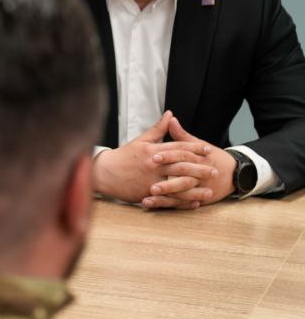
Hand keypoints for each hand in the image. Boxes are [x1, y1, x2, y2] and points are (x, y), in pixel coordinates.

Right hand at [91, 112, 212, 204]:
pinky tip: (193, 203)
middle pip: (182, 166)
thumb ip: (158, 129)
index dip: (195, 148)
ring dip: (195, 188)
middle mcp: (153, 165)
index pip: (178, 148)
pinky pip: (169, 198)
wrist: (104, 172)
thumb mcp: (140, 140)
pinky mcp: (147, 193)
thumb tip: (171, 115)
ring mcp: (150, 180)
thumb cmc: (123, 156)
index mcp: (153, 151)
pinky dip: (182, 202)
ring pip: (178, 184)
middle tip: (215, 171)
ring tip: (209, 191)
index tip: (208, 150)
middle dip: (200, 169)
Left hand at [153, 116, 236, 205]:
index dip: (168, 156)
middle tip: (149, 186)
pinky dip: (168, 206)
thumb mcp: (199, 144)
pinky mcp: (199, 199)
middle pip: (182, 179)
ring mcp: (200, 189)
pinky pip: (182, 204)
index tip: (153, 157)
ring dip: (164, 198)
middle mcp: (200, 175)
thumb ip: (182, 135)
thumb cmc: (212, 157)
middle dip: (166, 184)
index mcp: (199, 159)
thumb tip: (170, 118)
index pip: (183, 157)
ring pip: (181, 195)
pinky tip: (154, 206)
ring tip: (147, 198)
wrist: (235, 174)